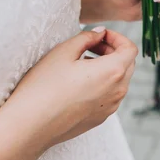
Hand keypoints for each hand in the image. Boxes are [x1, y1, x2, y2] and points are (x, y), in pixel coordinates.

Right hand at [5, 28, 137, 149]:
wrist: (29, 126)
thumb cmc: (44, 86)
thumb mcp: (63, 52)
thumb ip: (86, 38)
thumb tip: (99, 33)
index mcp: (113, 72)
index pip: (130, 49)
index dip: (117, 37)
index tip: (99, 36)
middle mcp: (118, 91)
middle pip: (127, 64)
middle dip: (113, 51)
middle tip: (90, 47)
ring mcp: (110, 107)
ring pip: (119, 81)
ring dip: (107, 67)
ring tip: (81, 63)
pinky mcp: (100, 118)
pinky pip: (110, 95)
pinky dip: (102, 84)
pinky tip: (78, 83)